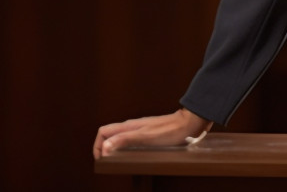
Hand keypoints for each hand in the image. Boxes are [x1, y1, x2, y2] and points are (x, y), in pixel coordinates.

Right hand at [93, 108, 212, 158]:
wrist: (189, 124)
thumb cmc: (170, 131)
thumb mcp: (146, 137)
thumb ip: (125, 140)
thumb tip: (104, 147)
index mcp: (129, 126)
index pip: (103, 131)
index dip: (97, 144)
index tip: (100, 159)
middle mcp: (132, 126)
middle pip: (110, 134)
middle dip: (103, 147)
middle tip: (105, 162)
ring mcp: (141, 129)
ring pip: (120, 137)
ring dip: (114, 148)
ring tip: (116, 161)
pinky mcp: (149, 134)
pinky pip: (131, 140)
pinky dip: (126, 149)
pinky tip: (133, 156)